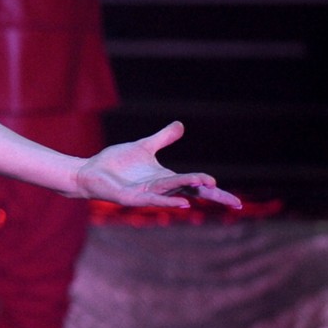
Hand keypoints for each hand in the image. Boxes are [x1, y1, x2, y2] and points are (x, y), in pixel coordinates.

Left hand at [72, 121, 241, 208]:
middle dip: (211, 195)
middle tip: (234, 202)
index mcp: (165, 178)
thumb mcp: (144, 147)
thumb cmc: (116, 163)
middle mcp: (160, 188)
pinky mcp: (132, 198)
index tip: (236, 201)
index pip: (195, 185)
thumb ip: (163, 138)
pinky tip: (182, 202)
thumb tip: (180, 125)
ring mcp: (147, 195)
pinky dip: (167, 200)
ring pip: (174, 191)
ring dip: (191, 188)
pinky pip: (152, 200)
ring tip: (210, 185)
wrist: (91, 172)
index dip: (214, 191)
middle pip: (192, 192)